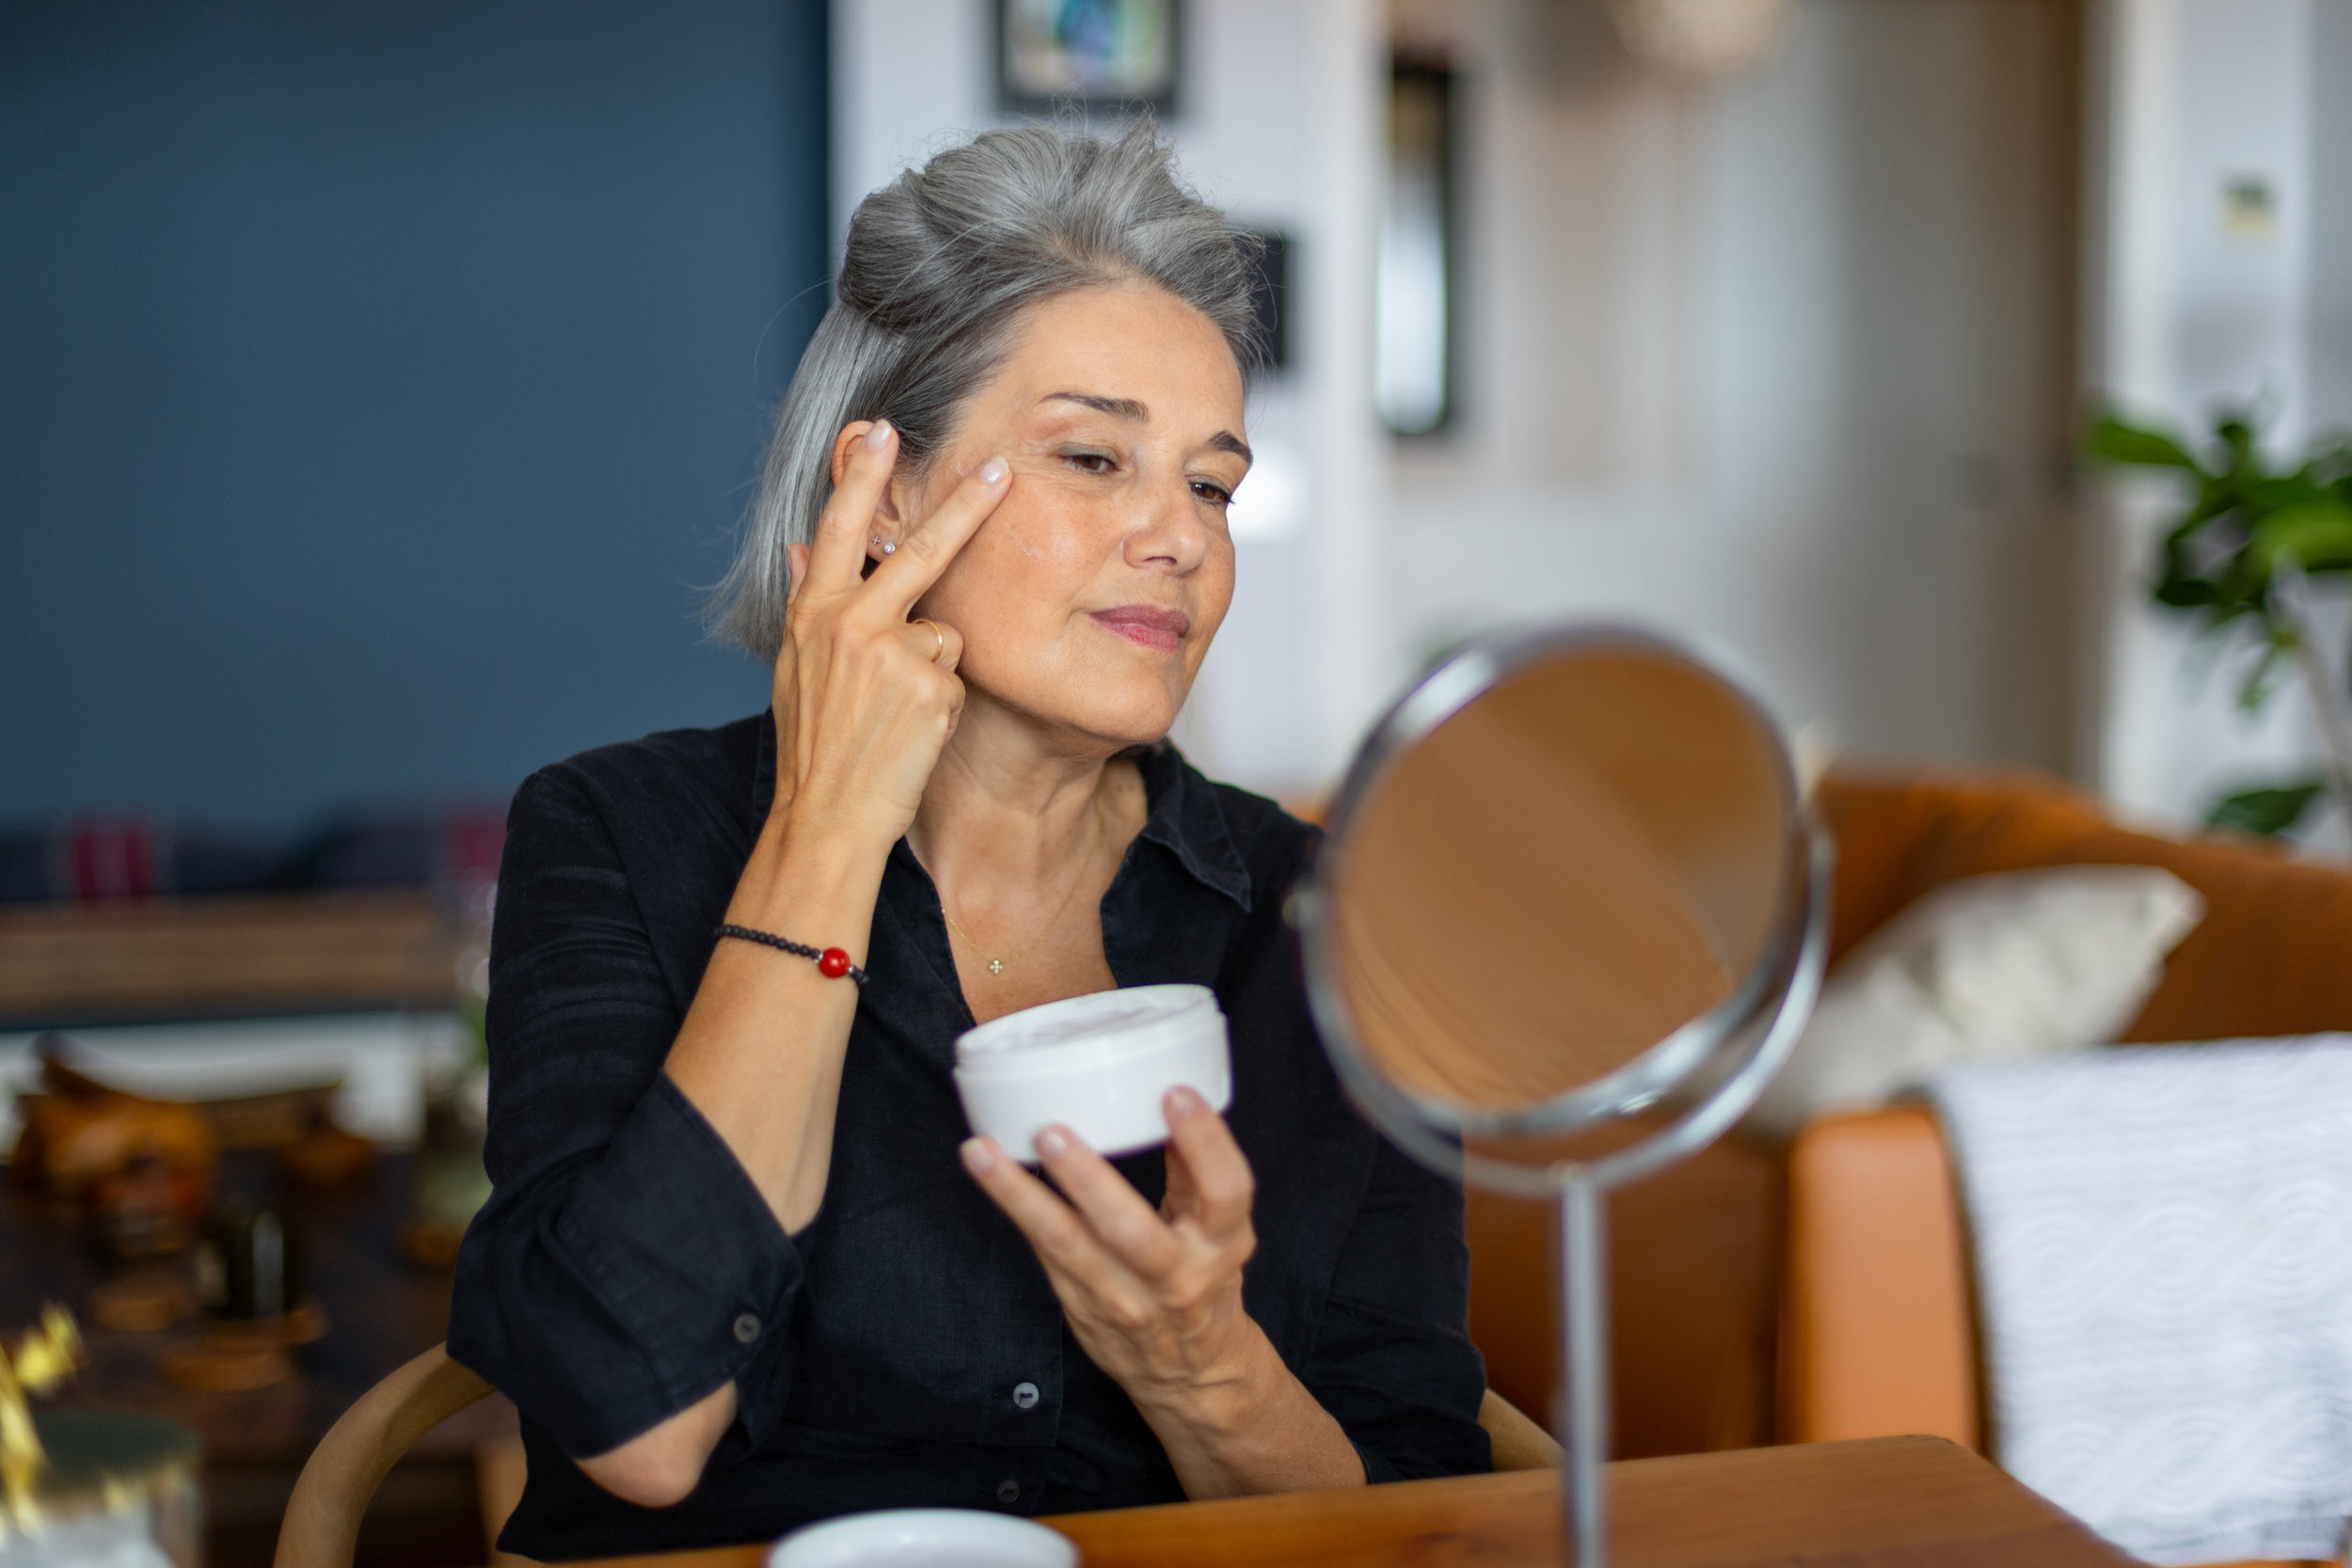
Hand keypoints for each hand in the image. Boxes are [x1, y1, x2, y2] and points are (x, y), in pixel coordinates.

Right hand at [770, 421, 1009, 846]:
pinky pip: (957, 675)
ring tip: (897, 712)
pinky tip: (914, 730)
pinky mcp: (930, 685)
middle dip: (964, 504)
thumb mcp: (794, 668)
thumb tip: (798, 548)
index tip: (883, 430)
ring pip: (945, 630)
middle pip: (919, 549)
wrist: (825, 815)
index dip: (862, 477)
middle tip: (1000, 467)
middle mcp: (850, 622)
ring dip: (934, 666)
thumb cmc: (814, 745)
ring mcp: (892, 652)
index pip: (840, 527)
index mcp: (814, 613)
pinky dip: (944, 702)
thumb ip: (808, 603)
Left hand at [961, 1086, 1258, 1411]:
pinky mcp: (1081, 1305)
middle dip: (1089, 1181)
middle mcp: (1176, 1278)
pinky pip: (1044, 1253)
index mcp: (1222, 1245)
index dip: (1205, 1142)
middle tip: (1052, 1132)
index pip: (1225, 1192)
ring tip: (984, 1153)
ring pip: (1067, 1246)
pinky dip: (1016, 1210)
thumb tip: (1168, 1096)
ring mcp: (1124, 1299)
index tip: (1176, 1093)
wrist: (1191, 1374)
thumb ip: (1196, 1169)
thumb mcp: (1219, 1230)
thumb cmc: (1204, 1283)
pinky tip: (989, 1174)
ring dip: (1020, 1196)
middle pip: (1133, 1232)